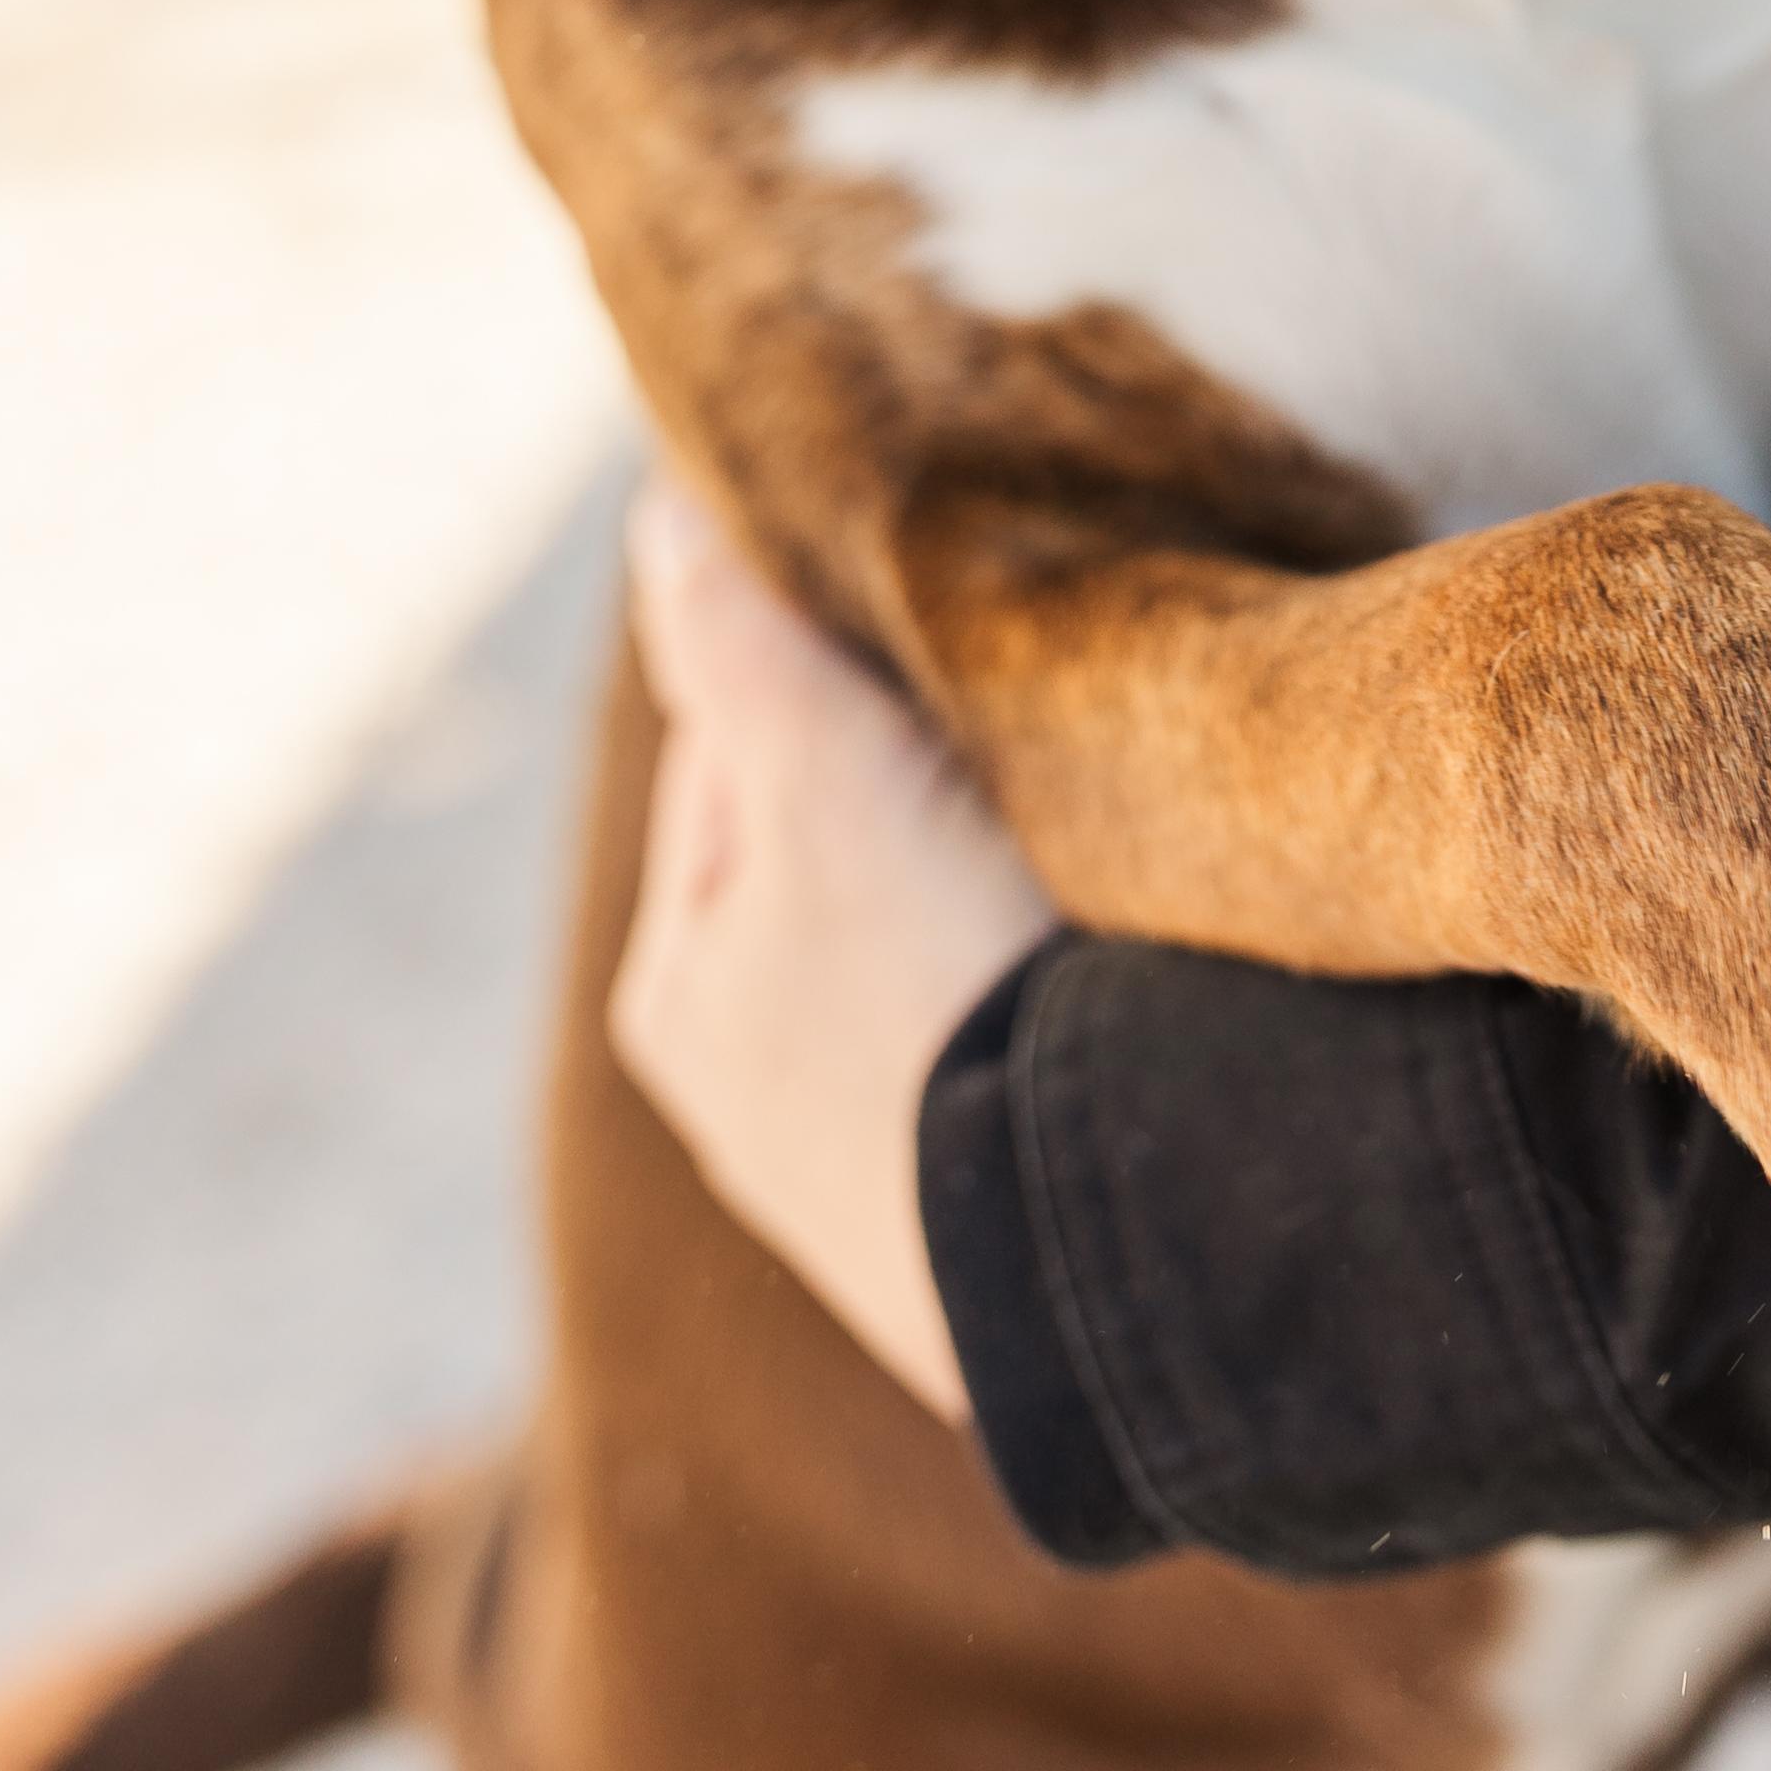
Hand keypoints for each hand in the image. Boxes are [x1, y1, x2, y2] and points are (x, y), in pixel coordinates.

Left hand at [610, 477, 1055, 1413]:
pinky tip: (1113, 967)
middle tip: (1022, 715)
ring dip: (987, 889)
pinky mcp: (984, 1231)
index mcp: (680, 990)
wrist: (1083, 1253)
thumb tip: (658, 516)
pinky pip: (1004, 1054)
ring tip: (1081, 832)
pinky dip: (1042, 993)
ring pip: (927, 958)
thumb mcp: (823, 775)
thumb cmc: (936, 992)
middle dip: (910, 782)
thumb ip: (737, 640)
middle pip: (832, 858)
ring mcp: (871, 1178)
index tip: (936, 618)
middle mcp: (750, 1097)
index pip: (736, 753)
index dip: (831, 661)